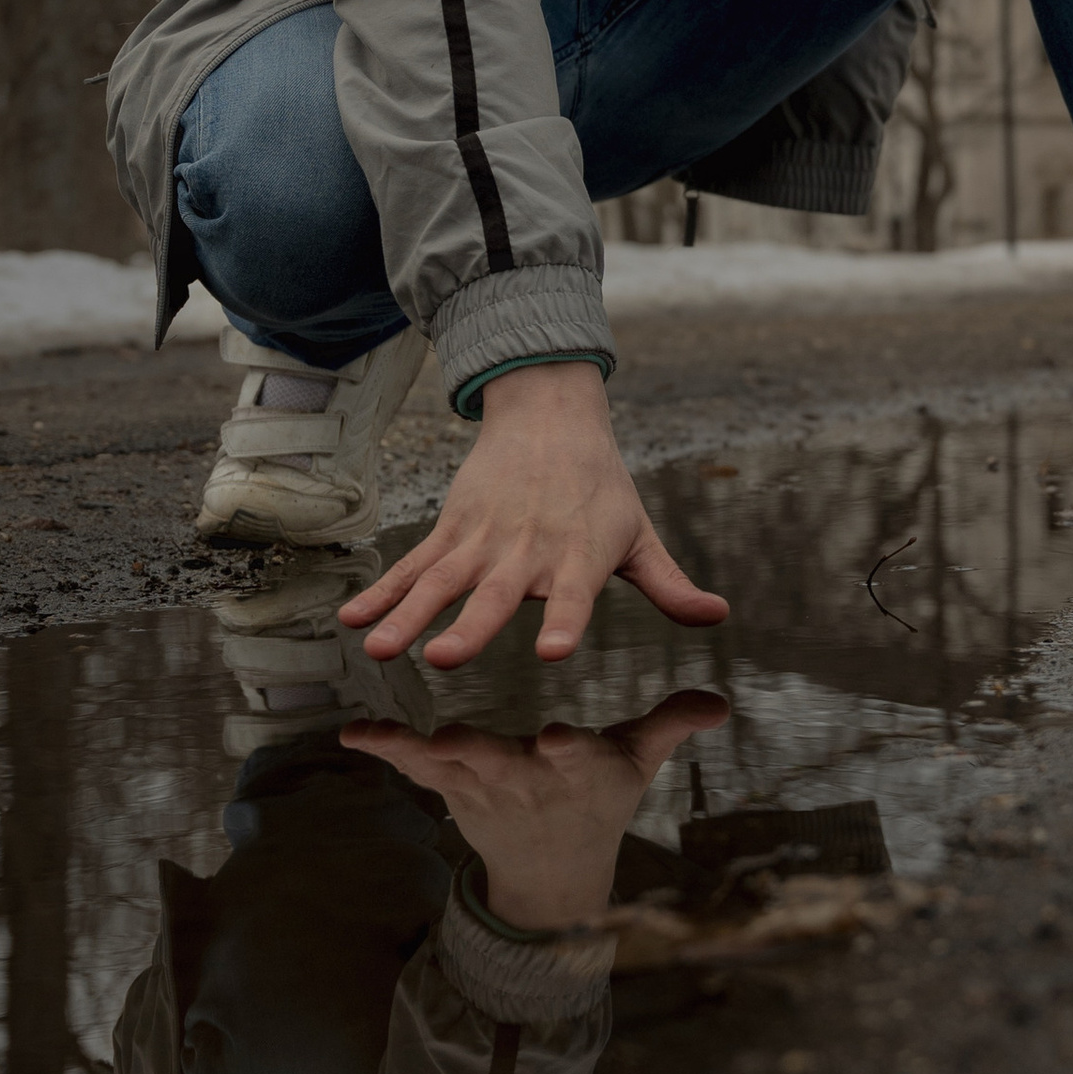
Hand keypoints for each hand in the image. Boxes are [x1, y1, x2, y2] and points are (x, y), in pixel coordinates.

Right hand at [341, 360, 727, 669]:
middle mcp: (527, 550)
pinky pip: (413, 567)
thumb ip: (670, 584)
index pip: (575, 594)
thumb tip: (719, 616)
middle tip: (444, 658)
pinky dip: (382, 593)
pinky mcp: (451, 530)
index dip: (565, 620)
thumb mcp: (640, 534)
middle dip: (470, 628)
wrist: (550, 415)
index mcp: (578, 555)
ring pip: (440, 583)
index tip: (554, 650)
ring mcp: (482, 539)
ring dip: (408, 615)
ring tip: (380, 648)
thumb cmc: (602, 487)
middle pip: (494, 595)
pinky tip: (353, 621)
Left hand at [341, 691, 728, 931]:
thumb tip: (721, 701)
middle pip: (503, 766)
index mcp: (577, 772)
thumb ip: (671, 724)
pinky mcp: (450, 785)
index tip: (559, 736)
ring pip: (452, 766)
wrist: (551, 871)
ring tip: (391, 738)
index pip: (576, 759)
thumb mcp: (637, 763)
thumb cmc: (598, 800)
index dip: (568, 750)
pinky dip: (385, 750)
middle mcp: (528, 782)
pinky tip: (353, 733)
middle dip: (484, 756)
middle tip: (459, 740)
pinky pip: (414, 767)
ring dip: (422, 754)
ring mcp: (483, 786)